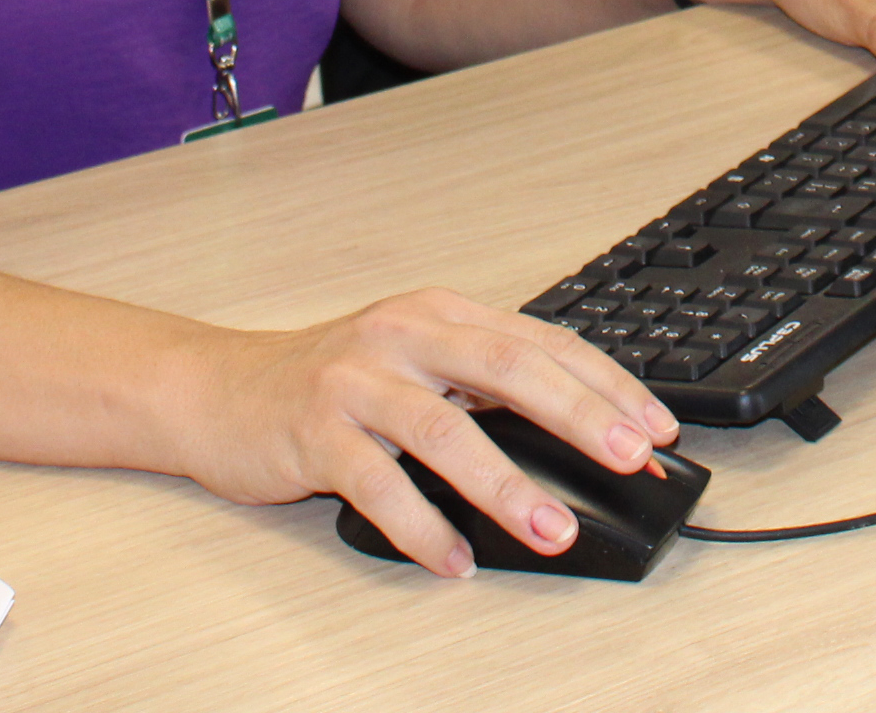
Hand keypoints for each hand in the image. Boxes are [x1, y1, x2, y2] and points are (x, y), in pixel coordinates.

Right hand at [168, 290, 676, 577]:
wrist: (217, 389)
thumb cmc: (330, 383)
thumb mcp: (415, 365)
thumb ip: (484, 388)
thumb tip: (584, 437)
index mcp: (441, 314)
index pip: (543, 342)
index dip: (607, 383)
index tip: (658, 426)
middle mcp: (404, 337)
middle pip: (509, 369)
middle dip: (582, 416)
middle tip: (633, 458)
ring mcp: (356, 382)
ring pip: (446, 430)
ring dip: (508, 485)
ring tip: (554, 529)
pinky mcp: (314, 432)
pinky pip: (378, 485)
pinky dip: (423, 527)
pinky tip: (456, 559)